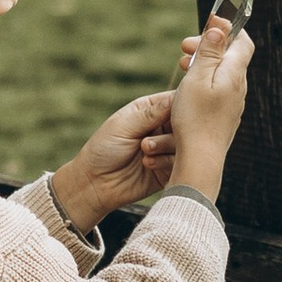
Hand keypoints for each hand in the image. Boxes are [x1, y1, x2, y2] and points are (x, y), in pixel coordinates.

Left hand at [50, 89, 176, 230]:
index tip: (181, 110)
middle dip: (172, 128)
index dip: (184, 103)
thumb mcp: (124, 126)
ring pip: (185, 143)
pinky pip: (180, 163)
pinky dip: (165, 162)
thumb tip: (177, 97)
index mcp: (150, 110)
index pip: (176, 100)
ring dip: (165, 145)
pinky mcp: (169, 170)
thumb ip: (151, 113)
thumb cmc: (103, 149)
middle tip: (150, 138)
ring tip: (145, 151)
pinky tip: (148, 164)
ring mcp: (166, 149)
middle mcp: (161, 128)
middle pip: (186, 122)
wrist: (94, 185)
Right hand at [167, 15, 253, 200]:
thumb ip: (209, 50)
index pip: (243, 41)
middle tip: (184, 48)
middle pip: (230, 57)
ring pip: (222, 74)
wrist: (200, 160)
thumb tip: (222, 26)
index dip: (227, 29)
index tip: (206, 25)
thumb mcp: (197, 77)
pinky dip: (203, 83)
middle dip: (208, 46)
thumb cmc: (195, 118)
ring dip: (203, 65)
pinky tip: (188, 90)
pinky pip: (218, 91)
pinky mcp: (224, 117)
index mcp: (235, 74)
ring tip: (183, 66)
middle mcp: (239, 88)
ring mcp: (233, 104)